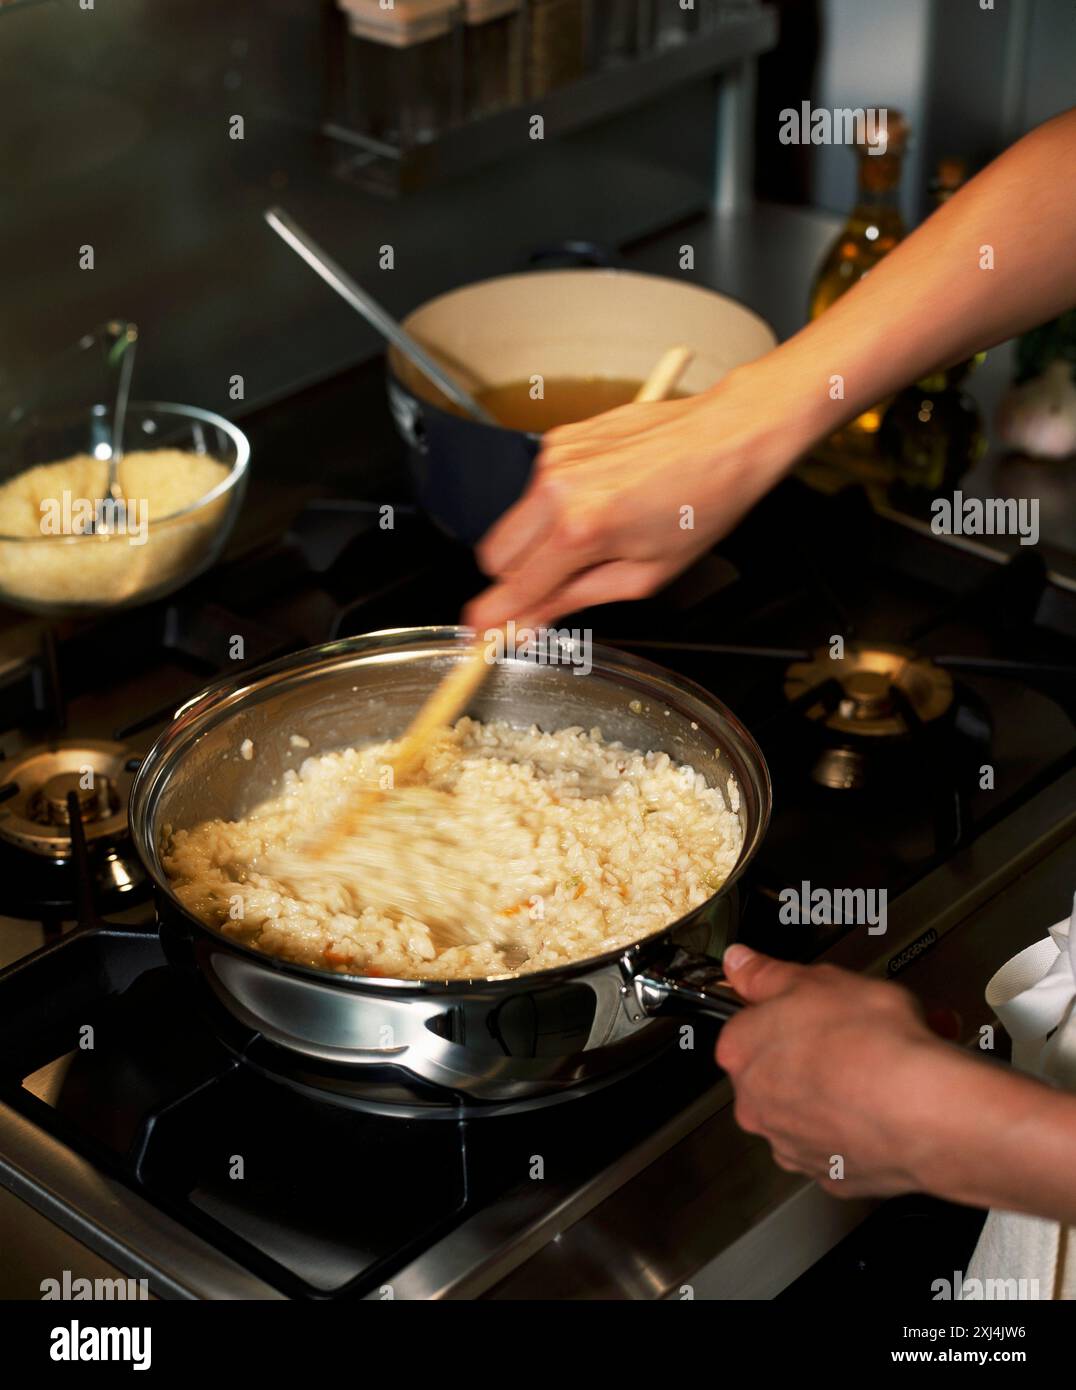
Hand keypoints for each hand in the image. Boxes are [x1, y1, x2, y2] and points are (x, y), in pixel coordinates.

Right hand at [462, 360, 813, 629]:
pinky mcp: (558, 439)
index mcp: (579, 529)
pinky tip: (598, 504)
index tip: (479, 636)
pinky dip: (553, 507)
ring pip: (512, 522)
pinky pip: (534, 490)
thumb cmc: (703, 503)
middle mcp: (556, 488)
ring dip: (536, 542)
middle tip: (550, 590)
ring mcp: (553, 458)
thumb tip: (530, 624)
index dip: (495, 618)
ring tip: (593, 539)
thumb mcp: (645, 575)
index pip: (514, 588)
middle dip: (515, 580)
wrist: (729, 434)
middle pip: (495, 556)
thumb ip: (575, 600)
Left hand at [716, 944, 953, 1197]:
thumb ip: (766, 972)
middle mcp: (757, 1105)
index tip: (814, 1004)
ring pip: (814, 1104)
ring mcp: (794, 1144)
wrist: (926, 1112)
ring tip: (890, 1059)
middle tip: (860, 1029)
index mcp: (742, 1051)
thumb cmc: (872, 1043)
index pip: (748, 1021)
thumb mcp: (817, 979)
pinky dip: (864, 1122)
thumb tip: (739, 962)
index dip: (787, 1008)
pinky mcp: (834, 1175)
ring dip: (843, 1083)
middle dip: (819, 1046)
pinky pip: (845, 1139)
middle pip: (781, 1065)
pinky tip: (894, 1099)